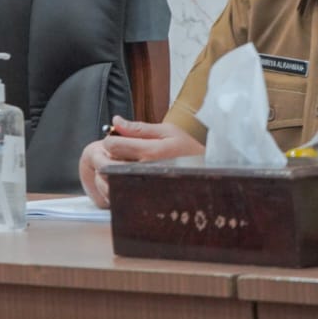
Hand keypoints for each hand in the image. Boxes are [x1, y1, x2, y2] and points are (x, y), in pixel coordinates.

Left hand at [78, 115, 203, 206]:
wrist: (209, 174)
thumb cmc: (190, 151)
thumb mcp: (168, 132)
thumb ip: (139, 128)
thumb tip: (116, 121)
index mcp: (151, 152)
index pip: (112, 145)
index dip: (112, 139)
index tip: (119, 139)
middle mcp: (145, 171)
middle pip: (108, 162)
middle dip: (109, 155)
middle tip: (121, 152)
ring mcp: (144, 186)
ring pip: (110, 178)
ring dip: (111, 170)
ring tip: (126, 165)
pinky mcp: (145, 197)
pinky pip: (119, 192)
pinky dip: (117, 184)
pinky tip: (129, 178)